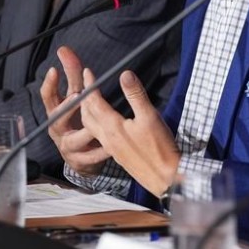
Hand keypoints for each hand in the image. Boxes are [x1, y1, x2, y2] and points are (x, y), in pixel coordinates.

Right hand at [40, 46, 109, 175]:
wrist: (82, 156)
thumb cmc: (78, 119)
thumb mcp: (75, 98)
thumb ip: (72, 75)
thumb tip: (64, 49)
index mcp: (56, 112)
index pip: (48, 97)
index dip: (49, 84)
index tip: (54, 70)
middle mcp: (58, 128)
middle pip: (59, 117)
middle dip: (68, 107)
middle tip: (78, 96)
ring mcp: (67, 145)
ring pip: (75, 138)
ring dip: (86, 131)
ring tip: (96, 125)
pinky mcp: (79, 161)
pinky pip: (90, 157)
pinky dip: (101, 152)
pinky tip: (111, 147)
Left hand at [79, 66, 179, 195]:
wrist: (164, 177)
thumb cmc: (159, 147)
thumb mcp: (150, 117)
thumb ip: (136, 95)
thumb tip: (125, 74)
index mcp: (112, 127)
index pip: (94, 102)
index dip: (89, 85)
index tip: (87, 72)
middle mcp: (107, 137)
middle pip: (88, 115)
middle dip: (84, 98)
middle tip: (86, 84)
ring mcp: (111, 147)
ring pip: (91, 126)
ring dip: (87, 112)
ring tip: (90, 101)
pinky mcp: (117, 154)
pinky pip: (98, 135)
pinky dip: (95, 123)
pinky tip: (105, 122)